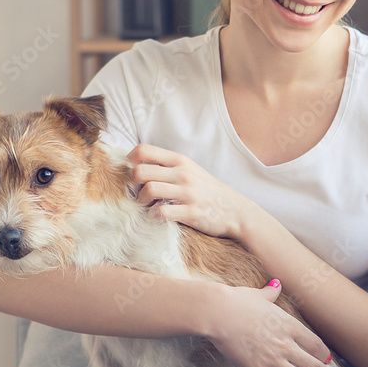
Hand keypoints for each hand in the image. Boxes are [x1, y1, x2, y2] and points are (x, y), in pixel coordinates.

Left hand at [127, 144, 251, 239]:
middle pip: (141, 171)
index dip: (131, 160)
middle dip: (134, 184)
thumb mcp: (190, 170)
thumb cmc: (207, 190)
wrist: (236, 210)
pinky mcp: (191, 212)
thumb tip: (138, 164)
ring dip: (141, 200)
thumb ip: (168, 166)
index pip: (144, 150)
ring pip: (149, 190)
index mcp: (180, 161)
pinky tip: (158, 216)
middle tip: (139, 192)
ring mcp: (187, 193)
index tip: (132, 171)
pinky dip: (154, 216)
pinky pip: (162, 212)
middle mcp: (182, 173)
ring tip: (147, 205)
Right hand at [205, 280, 344, 366]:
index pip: (314, 343)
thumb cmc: (237, 301)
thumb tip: (276, 284)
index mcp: (288, 324)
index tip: (328, 361)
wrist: (219, 312)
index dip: (323, 354)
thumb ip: (270, 292)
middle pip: (314, 364)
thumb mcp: (258, 294)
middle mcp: (286, 344)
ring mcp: (274, 359)